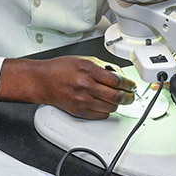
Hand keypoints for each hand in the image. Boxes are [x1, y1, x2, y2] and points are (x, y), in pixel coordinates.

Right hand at [0, 56, 136, 119]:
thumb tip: (118, 75)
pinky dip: (107, 110)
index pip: (117, 80)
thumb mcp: (83, 60)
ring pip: (111, 107)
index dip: (129, 84)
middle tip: (131, 95)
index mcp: (88, 70)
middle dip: (129, 97)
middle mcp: (86, 86)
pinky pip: (101, 115)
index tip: (132, 85)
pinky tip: (106, 105)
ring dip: (118, 104)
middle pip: (117, 96)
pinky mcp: (79, 111)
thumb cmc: (60, 69)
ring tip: (119, 99)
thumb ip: (102, 66)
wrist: (43, 81)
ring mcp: (82, 100)